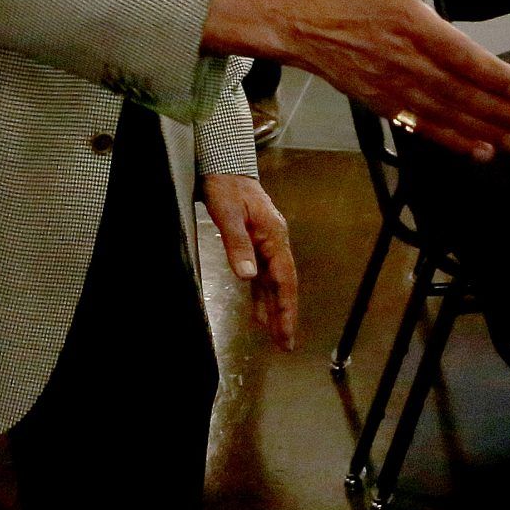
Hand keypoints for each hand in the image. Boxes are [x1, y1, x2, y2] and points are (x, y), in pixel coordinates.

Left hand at [201, 173, 298, 350]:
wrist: (223, 164)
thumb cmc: (226, 186)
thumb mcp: (228, 213)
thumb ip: (238, 245)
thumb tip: (248, 277)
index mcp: (273, 236)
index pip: (284, 278)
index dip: (286, 308)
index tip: (286, 333)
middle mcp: (275, 242)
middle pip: (284, 284)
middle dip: (285, 315)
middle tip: (286, 345)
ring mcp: (266, 243)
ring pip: (274, 282)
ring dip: (275, 309)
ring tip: (277, 336)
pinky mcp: (255, 243)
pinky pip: (262, 275)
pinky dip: (262, 296)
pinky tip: (260, 313)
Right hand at [283, 0, 509, 158]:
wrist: (297, 22)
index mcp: (412, 26)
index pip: (461, 56)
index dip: (493, 75)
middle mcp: (406, 63)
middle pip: (461, 94)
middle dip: (501, 112)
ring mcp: (394, 88)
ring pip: (447, 115)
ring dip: (485, 130)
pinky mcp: (384, 104)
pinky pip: (424, 127)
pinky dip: (453, 141)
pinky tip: (479, 149)